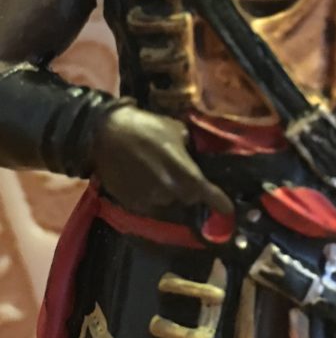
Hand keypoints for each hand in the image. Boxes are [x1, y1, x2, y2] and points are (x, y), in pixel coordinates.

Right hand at [90, 105, 232, 218]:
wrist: (106, 134)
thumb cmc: (145, 127)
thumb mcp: (175, 129)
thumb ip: (188, 147)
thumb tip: (192, 154)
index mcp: (185, 173)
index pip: (208, 194)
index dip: (220, 203)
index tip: (228, 211)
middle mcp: (171, 192)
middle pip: (189, 199)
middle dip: (189, 191)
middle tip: (182, 176)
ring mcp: (151, 200)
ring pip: (168, 202)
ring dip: (168, 192)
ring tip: (158, 175)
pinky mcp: (133, 204)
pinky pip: (150, 205)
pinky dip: (151, 196)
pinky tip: (144, 180)